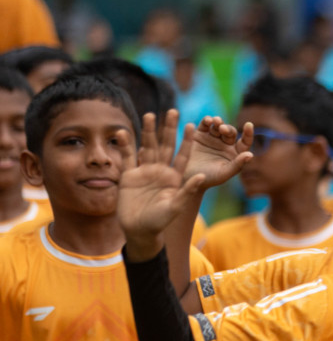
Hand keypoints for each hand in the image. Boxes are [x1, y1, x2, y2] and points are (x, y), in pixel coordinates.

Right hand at [118, 111, 206, 260]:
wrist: (139, 230)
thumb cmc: (160, 222)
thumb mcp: (175, 207)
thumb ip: (187, 192)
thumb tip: (202, 177)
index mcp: (174, 178)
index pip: (182, 156)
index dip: (186, 141)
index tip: (193, 126)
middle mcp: (160, 172)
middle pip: (165, 146)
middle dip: (169, 129)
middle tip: (173, 111)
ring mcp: (144, 172)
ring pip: (147, 147)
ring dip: (148, 132)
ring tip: (150, 114)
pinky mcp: (128, 176)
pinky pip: (127, 158)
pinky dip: (125, 146)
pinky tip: (122, 132)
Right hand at [182, 116, 253, 190]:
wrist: (188, 178)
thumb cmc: (209, 178)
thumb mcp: (224, 173)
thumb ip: (237, 164)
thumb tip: (250, 154)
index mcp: (235, 154)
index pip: (245, 142)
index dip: (248, 134)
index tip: (249, 125)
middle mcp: (225, 144)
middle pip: (230, 132)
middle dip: (228, 129)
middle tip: (223, 129)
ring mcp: (213, 138)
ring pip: (218, 126)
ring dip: (218, 122)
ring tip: (216, 121)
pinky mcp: (200, 134)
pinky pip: (205, 124)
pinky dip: (207, 121)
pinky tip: (208, 121)